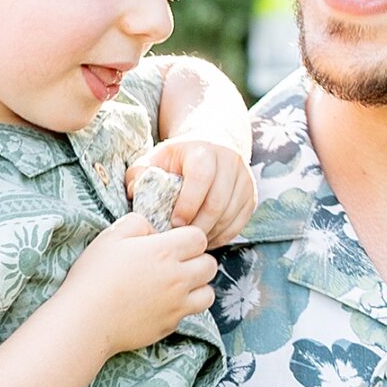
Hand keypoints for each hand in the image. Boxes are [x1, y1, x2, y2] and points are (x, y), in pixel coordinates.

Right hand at [64, 212, 216, 354]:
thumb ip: (136, 224)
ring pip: (208, 293)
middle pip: (210, 265)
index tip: (174, 243)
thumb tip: (152, 229)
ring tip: (178, 285)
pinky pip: (190, 314)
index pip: (199, 238)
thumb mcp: (110, 237)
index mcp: (164, 251)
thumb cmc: (94, 276)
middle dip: (198, 261)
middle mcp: (177, 277)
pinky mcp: (170, 325)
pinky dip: (182, 308)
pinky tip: (163, 304)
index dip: (188, 238)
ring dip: (198, 287)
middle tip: (178, 263)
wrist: (86, 320)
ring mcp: (176, 304)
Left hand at [134, 137, 256, 246]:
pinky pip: (239, 224)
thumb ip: (141, 173)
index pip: (201, 178)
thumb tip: (135, 192)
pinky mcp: (251, 196)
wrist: (213, 144)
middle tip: (180, 241)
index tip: (173, 223)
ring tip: (191, 243)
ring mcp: (244, 180)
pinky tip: (206, 241)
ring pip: (229, 216)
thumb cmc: (179, 157)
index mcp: (204, 150)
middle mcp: (230, 162)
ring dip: (209, 234)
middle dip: (197, 226)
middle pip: (217, 202)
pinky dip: (222, 236)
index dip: (187, 205)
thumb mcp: (156, 157)